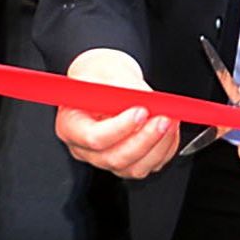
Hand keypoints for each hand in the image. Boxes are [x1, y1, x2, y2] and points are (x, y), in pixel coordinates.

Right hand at [54, 47, 180, 180]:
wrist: (109, 83)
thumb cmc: (100, 77)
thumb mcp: (106, 71)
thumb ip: (124, 87)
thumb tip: (145, 99)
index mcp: (70, 125)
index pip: (92, 138)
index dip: (120, 128)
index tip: (141, 111)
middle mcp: (85, 148)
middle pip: (114, 158)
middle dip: (144, 140)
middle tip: (162, 119)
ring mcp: (106, 158)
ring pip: (134, 168)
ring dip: (158, 146)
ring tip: (170, 121)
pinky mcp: (128, 162)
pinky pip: (150, 165)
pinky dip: (165, 149)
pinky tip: (169, 130)